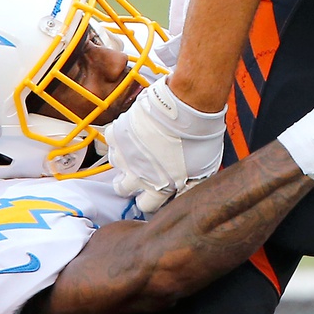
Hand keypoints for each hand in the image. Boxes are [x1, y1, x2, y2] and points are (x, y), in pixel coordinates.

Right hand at [103, 79, 225, 215]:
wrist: (186, 108)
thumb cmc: (198, 138)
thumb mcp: (203, 172)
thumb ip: (189, 189)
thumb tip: (183, 201)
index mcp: (158, 187)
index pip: (145, 205)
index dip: (151, 197)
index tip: (157, 188)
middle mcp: (136, 175)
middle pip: (122, 189)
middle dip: (132, 182)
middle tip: (143, 169)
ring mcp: (124, 155)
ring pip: (115, 165)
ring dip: (125, 159)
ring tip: (139, 147)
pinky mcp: (117, 134)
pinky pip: (111, 141)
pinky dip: (119, 137)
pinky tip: (132, 132)